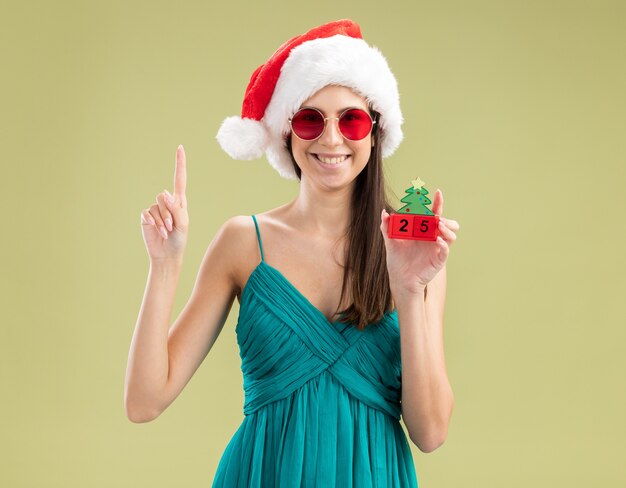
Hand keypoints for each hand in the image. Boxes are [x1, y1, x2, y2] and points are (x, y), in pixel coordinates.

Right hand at [140, 145, 188, 261]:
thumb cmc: (179, 240)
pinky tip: (156, 231)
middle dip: (168, 214)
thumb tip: (165, 194)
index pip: (179, 179)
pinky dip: (153, 223)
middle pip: (163, 197)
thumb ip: (176, 208)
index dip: (179, 164)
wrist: (167, 254)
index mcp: (179, 202)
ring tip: (166, 232)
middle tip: (172, 228)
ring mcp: (156, 209)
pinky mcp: (146, 217)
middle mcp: (167, 203)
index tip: (180, 148)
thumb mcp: (183, 224)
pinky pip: (147, 213)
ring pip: (156, 207)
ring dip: (162, 221)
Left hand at [380, 189, 459, 294]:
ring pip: (451, 235)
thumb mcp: (390, 242)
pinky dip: (443, 243)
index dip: (438, 203)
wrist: (399, 278)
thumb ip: (386, 227)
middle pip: (448, 224)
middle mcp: (433, 238)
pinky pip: (445, 250)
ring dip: (447, 228)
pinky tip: (435, 239)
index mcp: (423, 231)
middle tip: (437, 218)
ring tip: (438, 225)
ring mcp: (437, 248)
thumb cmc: (397, 260)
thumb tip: (384, 212)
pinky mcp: (438, 260)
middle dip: (445, 218)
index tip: (438, 192)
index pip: (434, 214)